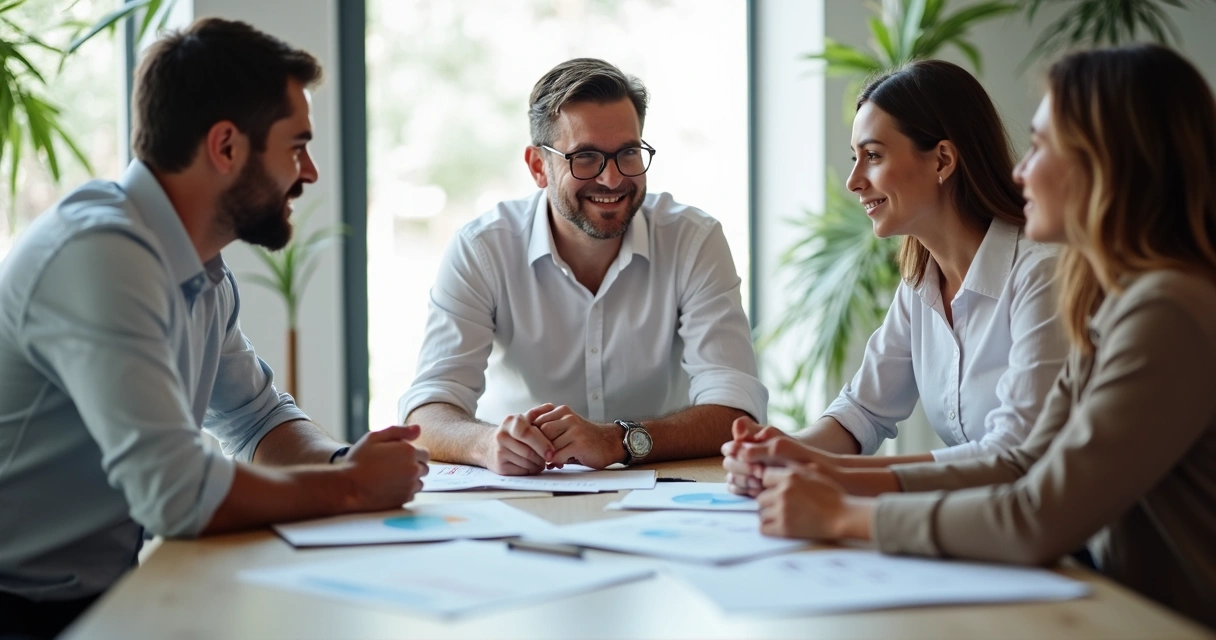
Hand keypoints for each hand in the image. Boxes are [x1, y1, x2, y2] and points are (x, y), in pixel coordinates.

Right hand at [342, 425, 429, 510]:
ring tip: (391, 477)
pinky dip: (405, 490)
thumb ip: (398, 431)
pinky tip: (389, 487)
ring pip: (420, 481)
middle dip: (413, 466)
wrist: (347, 486)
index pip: (424, 453)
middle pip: (424, 467)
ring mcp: (410, 485)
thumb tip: (418, 429)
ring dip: (411, 479)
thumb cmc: (358, 460)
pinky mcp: (405, 499)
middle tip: (393, 466)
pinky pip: (412, 493)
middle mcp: (413, 468)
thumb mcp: (374, 438)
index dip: (412, 454)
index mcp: (409, 451)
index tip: (398, 456)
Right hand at [481, 404, 555, 475]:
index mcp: (511, 422)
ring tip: (541, 461)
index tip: (552, 452)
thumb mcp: (522, 419)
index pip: (528, 434)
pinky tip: (532, 466)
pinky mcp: (499, 466)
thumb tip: (552, 406)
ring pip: (526, 463)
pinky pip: (521, 472)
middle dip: (542, 457)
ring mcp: (499, 452)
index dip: (542, 444)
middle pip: (528, 452)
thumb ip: (537, 413)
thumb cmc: (512, 432)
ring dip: (538, 465)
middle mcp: (502, 436)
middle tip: (549, 458)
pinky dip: (530, 470)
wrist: (488, 445)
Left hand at [534, 405, 625, 469]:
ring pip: (549, 444)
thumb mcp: (568, 427)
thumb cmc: (586, 439)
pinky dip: (556, 461)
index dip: (533, 435)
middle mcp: (569, 418)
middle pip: (541, 431)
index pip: (537, 420)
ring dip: (548, 455)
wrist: (610, 443)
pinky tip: (561, 462)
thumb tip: (528, 442)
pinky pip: (558, 454)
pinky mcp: (580, 444)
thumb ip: (551, 430)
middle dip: (539, 445)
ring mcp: (575, 430)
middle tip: (540, 455)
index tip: (532, 445)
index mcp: (563, 411)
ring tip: (552, 460)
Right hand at [722, 416, 793, 496]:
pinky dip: (746, 491)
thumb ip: (754, 431)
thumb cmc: (788, 449)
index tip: (748, 454)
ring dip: (744, 480)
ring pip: (731, 478)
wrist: (804, 467)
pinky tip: (760, 490)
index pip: (728, 448)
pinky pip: (736, 491)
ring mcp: (742, 475)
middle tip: (759, 472)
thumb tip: (737, 428)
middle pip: (728, 464)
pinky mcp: (746, 489)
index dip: (735, 451)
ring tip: (761, 482)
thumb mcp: (774, 437)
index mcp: (741, 444)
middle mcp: (739, 459)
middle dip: (743, 468)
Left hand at [757, 466, 871, 540]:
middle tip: (780, 506)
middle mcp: (783, 492)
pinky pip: (763, 528)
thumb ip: (794, 468)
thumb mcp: (814, 473)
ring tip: (782, 516)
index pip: (765, 477)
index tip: (777, 490)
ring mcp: (783, 510)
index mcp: (790, 477)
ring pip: (761, 513)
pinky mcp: (784, 528)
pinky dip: (768, 528)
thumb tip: (778, 462)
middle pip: (761, 497)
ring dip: (769, 515)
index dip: (770, 484)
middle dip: (769, 501)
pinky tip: (778, 526)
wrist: (843, 517)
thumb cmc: (832, 495)